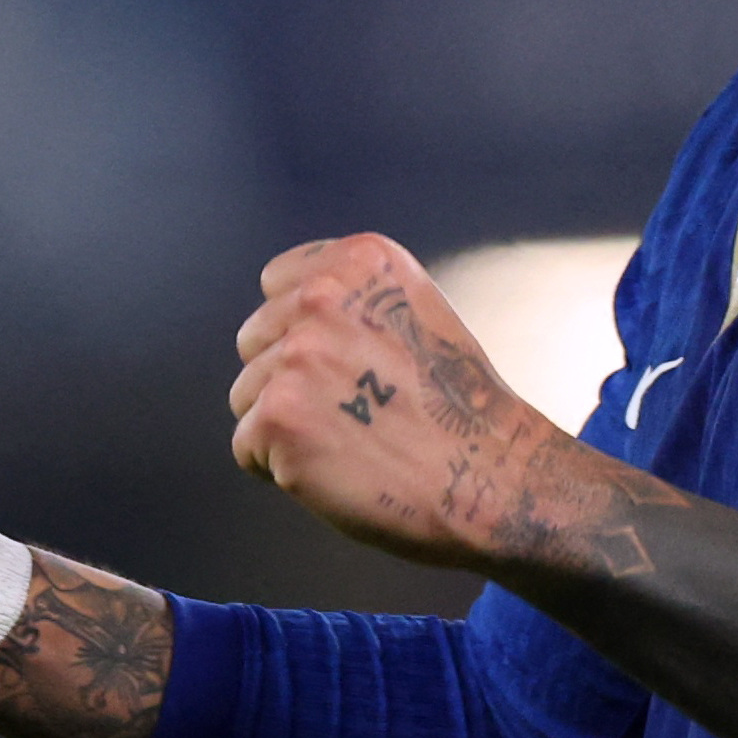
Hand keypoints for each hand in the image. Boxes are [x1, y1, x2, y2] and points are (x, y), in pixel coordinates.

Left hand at [229, 234, 564, 567]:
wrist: (491, 475)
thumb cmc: (458, 411)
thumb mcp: (416, 315)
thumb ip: (352, 303)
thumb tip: (287, 323)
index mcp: (361, 262)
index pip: (277, 284)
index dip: (305, 331)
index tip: (352, 363)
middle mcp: (323, 297)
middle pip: (255, 340)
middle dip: (290, 378)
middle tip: (357, 408)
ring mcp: (297, 357)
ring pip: (246, 396)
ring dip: (286, 425)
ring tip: (351, 440)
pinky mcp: (278, 417)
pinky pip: (247, 447)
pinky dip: (281, 469)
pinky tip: (337, 468)